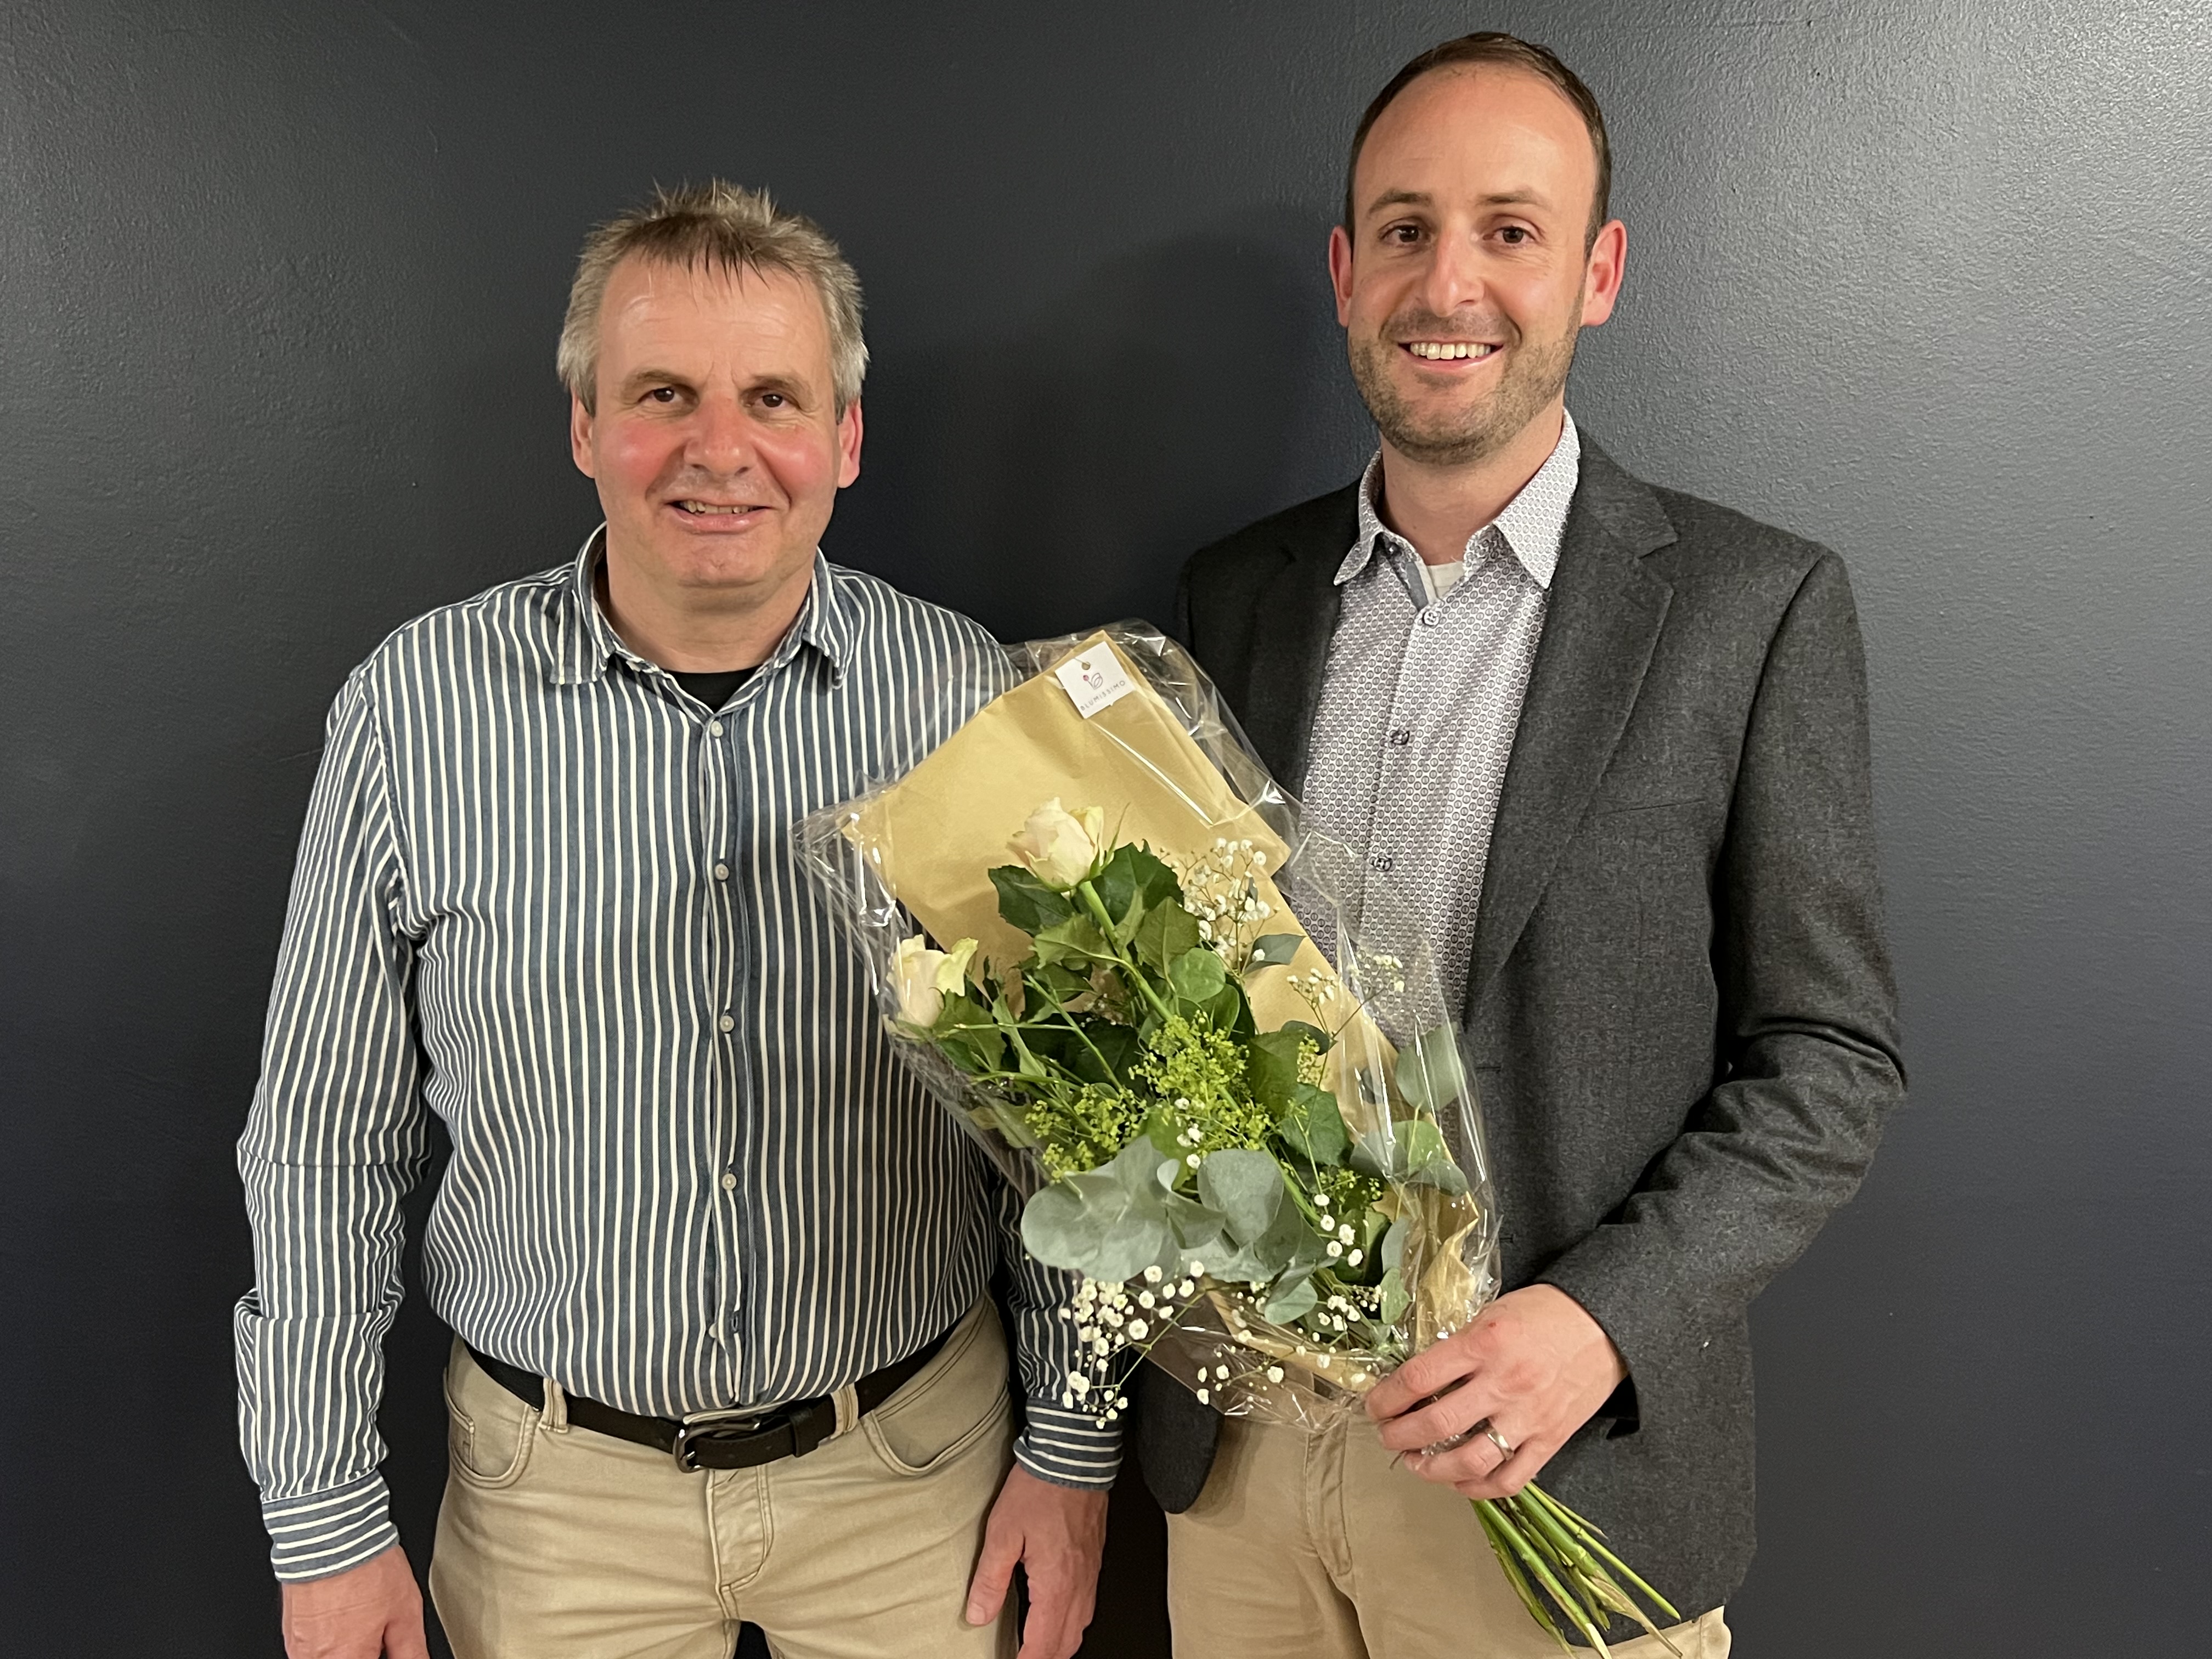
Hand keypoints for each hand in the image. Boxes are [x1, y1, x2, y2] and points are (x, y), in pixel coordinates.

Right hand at [279, 1545, 428, 1658]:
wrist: (330, 1535)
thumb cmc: (367, 1569)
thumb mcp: (406, 1612)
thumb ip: (411, 1650)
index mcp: (348, 1658)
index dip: (379, 1652)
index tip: (385, 1645)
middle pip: (349, 1658)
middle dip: (365, 1650)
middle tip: (376, 1629)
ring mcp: (298, 1647)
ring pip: (329, 1656)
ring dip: (347, 1647)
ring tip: (360, 1619)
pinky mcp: (289, 1632)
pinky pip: (312, 1648)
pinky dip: (330, 1639)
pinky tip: (343, 1615)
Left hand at [964, 1464, 1108, 1658]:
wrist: (1074, 1456)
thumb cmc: (1040, 1488)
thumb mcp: (1002, 1533)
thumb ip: (990, 1579)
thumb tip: (978, 1614)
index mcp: (1056, 1585)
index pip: (1042, 1646)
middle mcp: (1079, 1585)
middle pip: (1066, 1644)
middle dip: (1045, 1658)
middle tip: (1022, 1657)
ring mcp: (1090, 1573)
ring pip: (1081, 1626)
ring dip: (1060, 1643)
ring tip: (1038, 1646)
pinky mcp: (1094, 1559)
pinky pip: (1088, 1604)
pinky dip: (1071, 1621)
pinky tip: (1057, 1612)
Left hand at [1365, 1284, 1626, 1500]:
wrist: (1604, 1323)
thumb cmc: (1544, 1312)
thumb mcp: (1491, 1313)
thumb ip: (1457, 1346)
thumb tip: (1418, 1379)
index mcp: (1484, 1343)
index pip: (1418, 1379)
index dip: (1386, 1398)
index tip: (1374, 1406)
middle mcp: (1504, 1383)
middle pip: (1435, 1424)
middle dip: (1398, 1436)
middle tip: (1386, 1435)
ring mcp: (1529, 1417)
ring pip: (1469, 1461)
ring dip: (1431, 1468)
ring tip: (1415, 1462)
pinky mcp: (1550, 1440)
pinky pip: (1509, 1479)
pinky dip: (1478, 1488)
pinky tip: (1459, 1480)